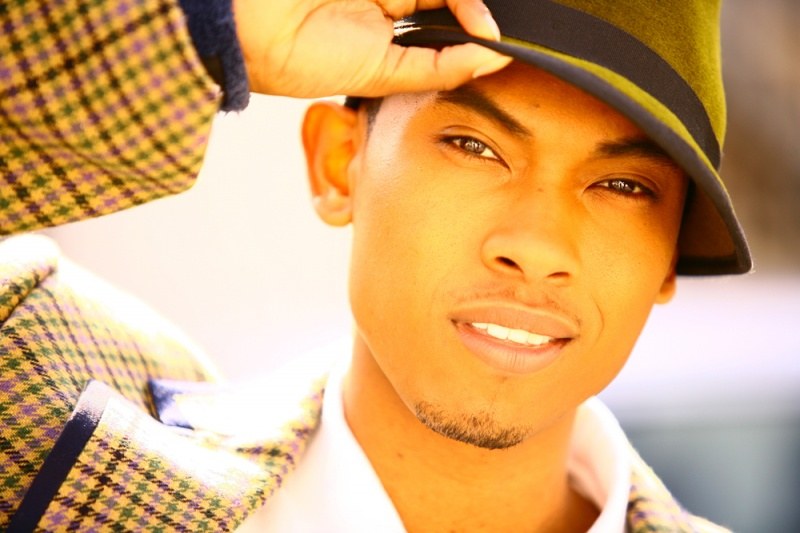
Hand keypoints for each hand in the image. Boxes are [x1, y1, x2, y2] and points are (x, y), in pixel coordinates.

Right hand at [232, 0, 511, 97]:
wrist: (250, 30)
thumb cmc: (305, 62)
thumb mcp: (383, 75)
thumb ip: (439, 67)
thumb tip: (496, 58)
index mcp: (391, 30)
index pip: (447, 20)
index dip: (476, 25)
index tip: (499, 38)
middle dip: (470, 7)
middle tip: (488, 22)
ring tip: (470, 15)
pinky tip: (459, 7)